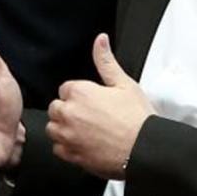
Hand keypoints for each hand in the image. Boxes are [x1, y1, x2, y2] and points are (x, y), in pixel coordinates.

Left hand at [46, 34, 152, 178]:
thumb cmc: (137, 118)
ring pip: (53, 128)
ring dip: (64, 127)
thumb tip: (100, 40)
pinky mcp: (71, 155)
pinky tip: (84, 143)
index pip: (66, 88)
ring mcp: (68, 136)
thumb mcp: (124, 83)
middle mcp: (69, 113)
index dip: (80, 94)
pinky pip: (58, 148)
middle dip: (69, 110)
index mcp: (80, 93)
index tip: (92, 100)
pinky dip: (67, 146)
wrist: (143, 148)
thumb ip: (106, 61)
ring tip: (86, 129)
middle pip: (56, 108)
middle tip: (91, 115)